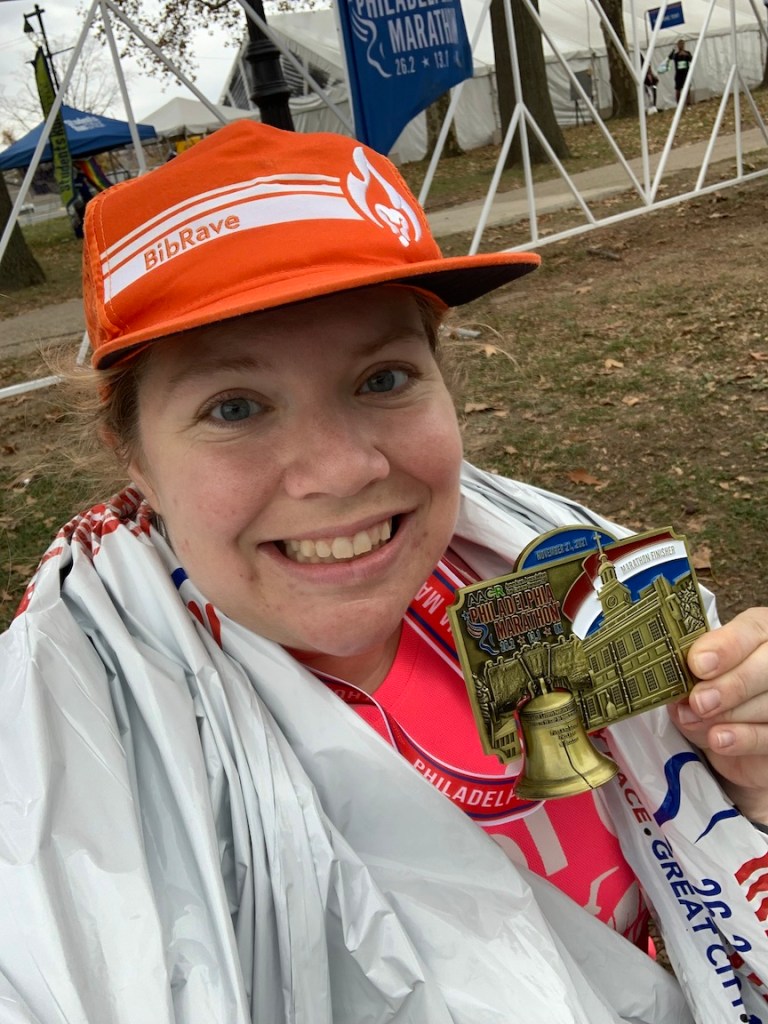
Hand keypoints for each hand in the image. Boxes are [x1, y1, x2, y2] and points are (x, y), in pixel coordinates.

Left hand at [668, 608, 767, 822]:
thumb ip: (688, 674)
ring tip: (698, 720)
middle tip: (698, 698)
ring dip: (728, 713)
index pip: (752, 630)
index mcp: (759, 633)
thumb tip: (664, 682)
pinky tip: (719, 741)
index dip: (726, 646)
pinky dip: (740, 739)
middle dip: (731, 683)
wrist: (736, 748)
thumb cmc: (711, 698)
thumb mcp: (696, 680)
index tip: (696, 663)